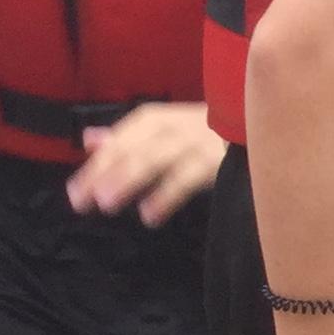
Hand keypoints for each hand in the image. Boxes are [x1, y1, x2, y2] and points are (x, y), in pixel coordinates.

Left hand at [68, 103, 225, 225]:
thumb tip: (89, 141)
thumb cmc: (206, 132)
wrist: (259, 125)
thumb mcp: (164, 129)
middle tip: (82, 201)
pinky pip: (186, 178)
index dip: (96, 165)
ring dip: (128, 180)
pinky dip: (166, 195)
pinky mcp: (218, 160)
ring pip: (155, 159)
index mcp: (155, 119)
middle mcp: (173, 126)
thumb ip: (126, 137)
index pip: (119, 140)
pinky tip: (149, 215)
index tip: (74, 192)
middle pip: (131, 150)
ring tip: (107, 204)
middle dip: (104, 174)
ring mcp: (196, 142)